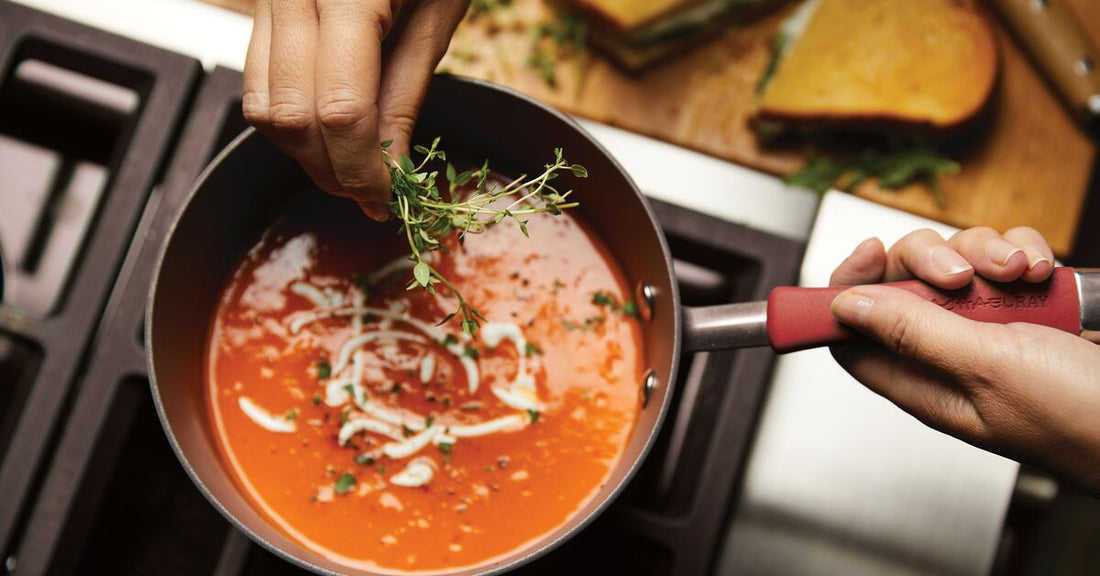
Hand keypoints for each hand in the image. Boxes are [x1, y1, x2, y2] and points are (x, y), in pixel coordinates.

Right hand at [242, 0, 468, 219]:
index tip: (390, 199)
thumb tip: (391, 166)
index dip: (364, 168)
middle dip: (336, 171)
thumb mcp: (438, 15)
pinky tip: (329, 134)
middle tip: (376, 196)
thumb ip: (407, 92)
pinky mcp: (260, 7)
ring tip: (355, 169)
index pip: (342, 111)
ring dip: (308, 155)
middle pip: (294, 118)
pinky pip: (256, 84)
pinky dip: (290, 123)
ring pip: (264, 109)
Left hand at [828, 227, 1099, 493]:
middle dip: (928, 259)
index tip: (866, 254)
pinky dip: (1022, 252)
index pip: (853, 333)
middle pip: (901, 285)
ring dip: (984, 253)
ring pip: (955, 263)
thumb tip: (843, 308)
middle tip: (960, 275)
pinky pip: (1004, 258)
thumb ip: (911, 332)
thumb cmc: (1078, 417)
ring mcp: (991, 327)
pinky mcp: (1030, 305)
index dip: (848, 290)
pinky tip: (1042, 272)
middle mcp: (950, 353)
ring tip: (1018, 275)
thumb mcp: (985, 368)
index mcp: (923, 381)